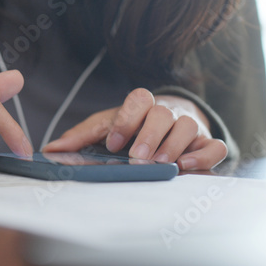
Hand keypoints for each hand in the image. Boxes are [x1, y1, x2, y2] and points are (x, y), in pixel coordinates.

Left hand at [43, 88, 227, 170]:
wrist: (169, 125)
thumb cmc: (133, 128)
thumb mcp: (106, 128)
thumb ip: (81, 137)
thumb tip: (52, 149)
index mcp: (141, 105)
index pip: (138, 99)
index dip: (126, 119)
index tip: (113, 143)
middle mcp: (167, 112)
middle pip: (162, 114)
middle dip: (149, 136)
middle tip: (137, 158)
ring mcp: (189, 126)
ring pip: (188, 127)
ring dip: (173, 145)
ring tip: (160, 164)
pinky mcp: (206, 144)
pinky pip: (214, 147)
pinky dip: (204, 156)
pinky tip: (187, 167)